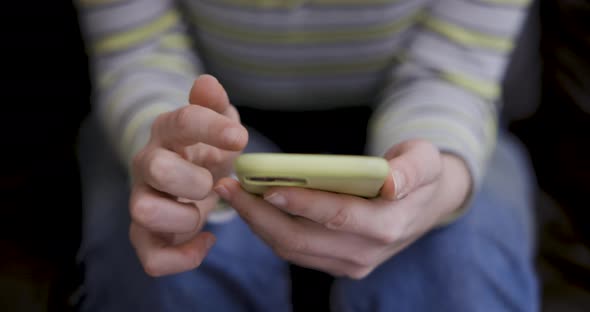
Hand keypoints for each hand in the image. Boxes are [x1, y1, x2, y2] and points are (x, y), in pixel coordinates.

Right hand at [129, 75, 247, 276]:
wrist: (191, 180)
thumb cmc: (206, 150)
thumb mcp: (217, 124)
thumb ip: (214, 104)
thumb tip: (208, 83)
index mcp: (167, 133)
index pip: (181, 121)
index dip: (211, 128)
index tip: (241, 138)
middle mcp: (147, 165)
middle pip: (154, 167)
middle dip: (193, 178)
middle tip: (212, 183)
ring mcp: (143, 200)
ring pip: (143, 212)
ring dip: (183, 217)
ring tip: (201, 212)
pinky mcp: (146, 235)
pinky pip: (151, 257)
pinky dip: (184, 257)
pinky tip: (206, 242)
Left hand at [214, 140, 469, 278]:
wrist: (424, 204)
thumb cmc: (418, 173)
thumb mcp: (425, 160)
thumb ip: (412, 170)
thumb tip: (392, 183)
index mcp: (388, 226)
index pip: (338, 217)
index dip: (303, 204)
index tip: (269, 188)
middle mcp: (365, 252)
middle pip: (302, 240)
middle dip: (260, 215)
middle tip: (230, 187)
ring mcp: (349, 263)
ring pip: (291, 249)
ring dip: (257, 223)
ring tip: (233, 193)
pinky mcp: (335, 263)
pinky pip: (294, 250)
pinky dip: (269, 229)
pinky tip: (253, 206)